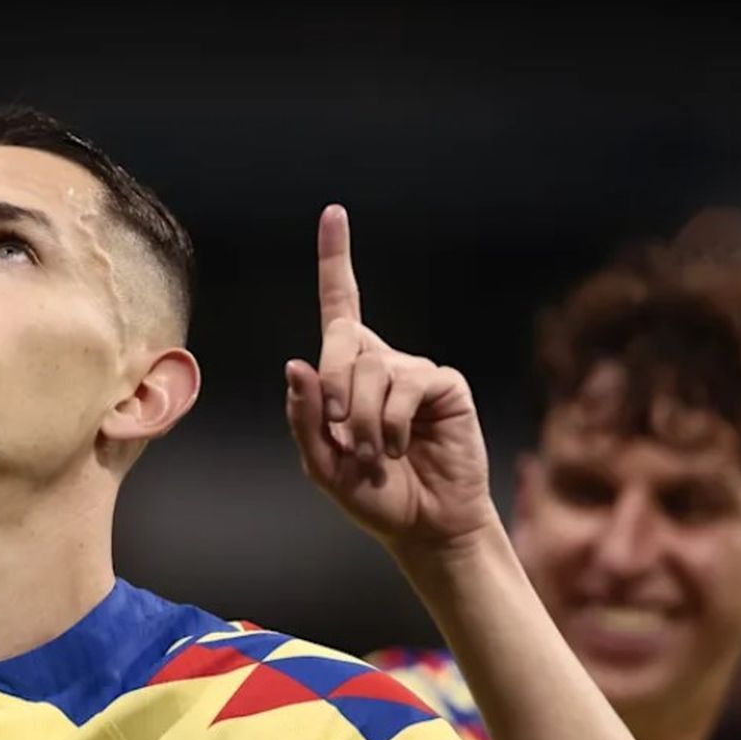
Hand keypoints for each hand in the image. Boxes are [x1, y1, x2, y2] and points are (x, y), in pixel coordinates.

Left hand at [285, 205, 496, 553]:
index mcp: (348, 373)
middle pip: (342, 340)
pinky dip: (390, 423)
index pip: (341, 306)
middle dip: (331, 389)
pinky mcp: (444, 385)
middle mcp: (383, 362)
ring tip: (373, 452)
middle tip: (340, 433)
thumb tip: (296, 364)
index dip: (337, 259)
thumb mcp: (321, 465)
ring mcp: (415, 371)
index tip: (334, 212)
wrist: (424, 526)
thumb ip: (303, 419)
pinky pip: (406, 386)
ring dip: (360, 420)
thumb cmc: (374, 495)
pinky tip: (400, 447)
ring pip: (371, 370)